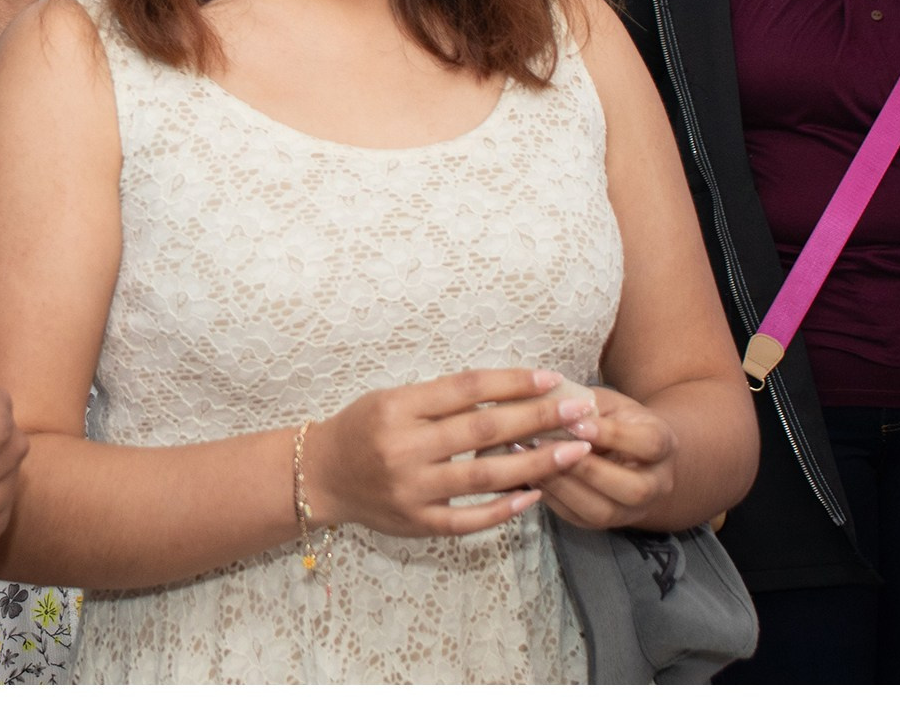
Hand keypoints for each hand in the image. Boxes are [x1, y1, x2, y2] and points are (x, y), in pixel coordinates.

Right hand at [307, 368, 594, 536]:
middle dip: (537, 418)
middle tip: (579, 411)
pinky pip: (469, 519)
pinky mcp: (417, 523)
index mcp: (397, 407)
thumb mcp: (392, 399)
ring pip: (484, 475)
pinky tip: (535, 495)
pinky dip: (504, 508)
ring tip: (574, 451)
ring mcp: (412, 489)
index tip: (550, 377)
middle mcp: (404, 447)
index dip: (511, 382)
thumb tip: (508, 392)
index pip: (465, 389)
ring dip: (535, 462)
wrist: (320, 475)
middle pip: (482, 430)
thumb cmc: (362, 428)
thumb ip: (441, 399)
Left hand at [536, 386, 677, 529]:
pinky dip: (551, 497)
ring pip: (603, 512)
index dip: (613, 435)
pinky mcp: (604, 524)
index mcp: (663, 445)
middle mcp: (657, 484)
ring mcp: (633, 510)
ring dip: (564, 486)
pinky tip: (530, 474)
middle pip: (633, 489)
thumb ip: (587, 405)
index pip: (649, 444)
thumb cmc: (614, 419)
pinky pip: (578, 518)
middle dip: (587, 470)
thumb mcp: (608, 403)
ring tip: (532, 459)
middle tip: (547, 446)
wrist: (627, 452)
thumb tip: (551, 407)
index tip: (576, 424)